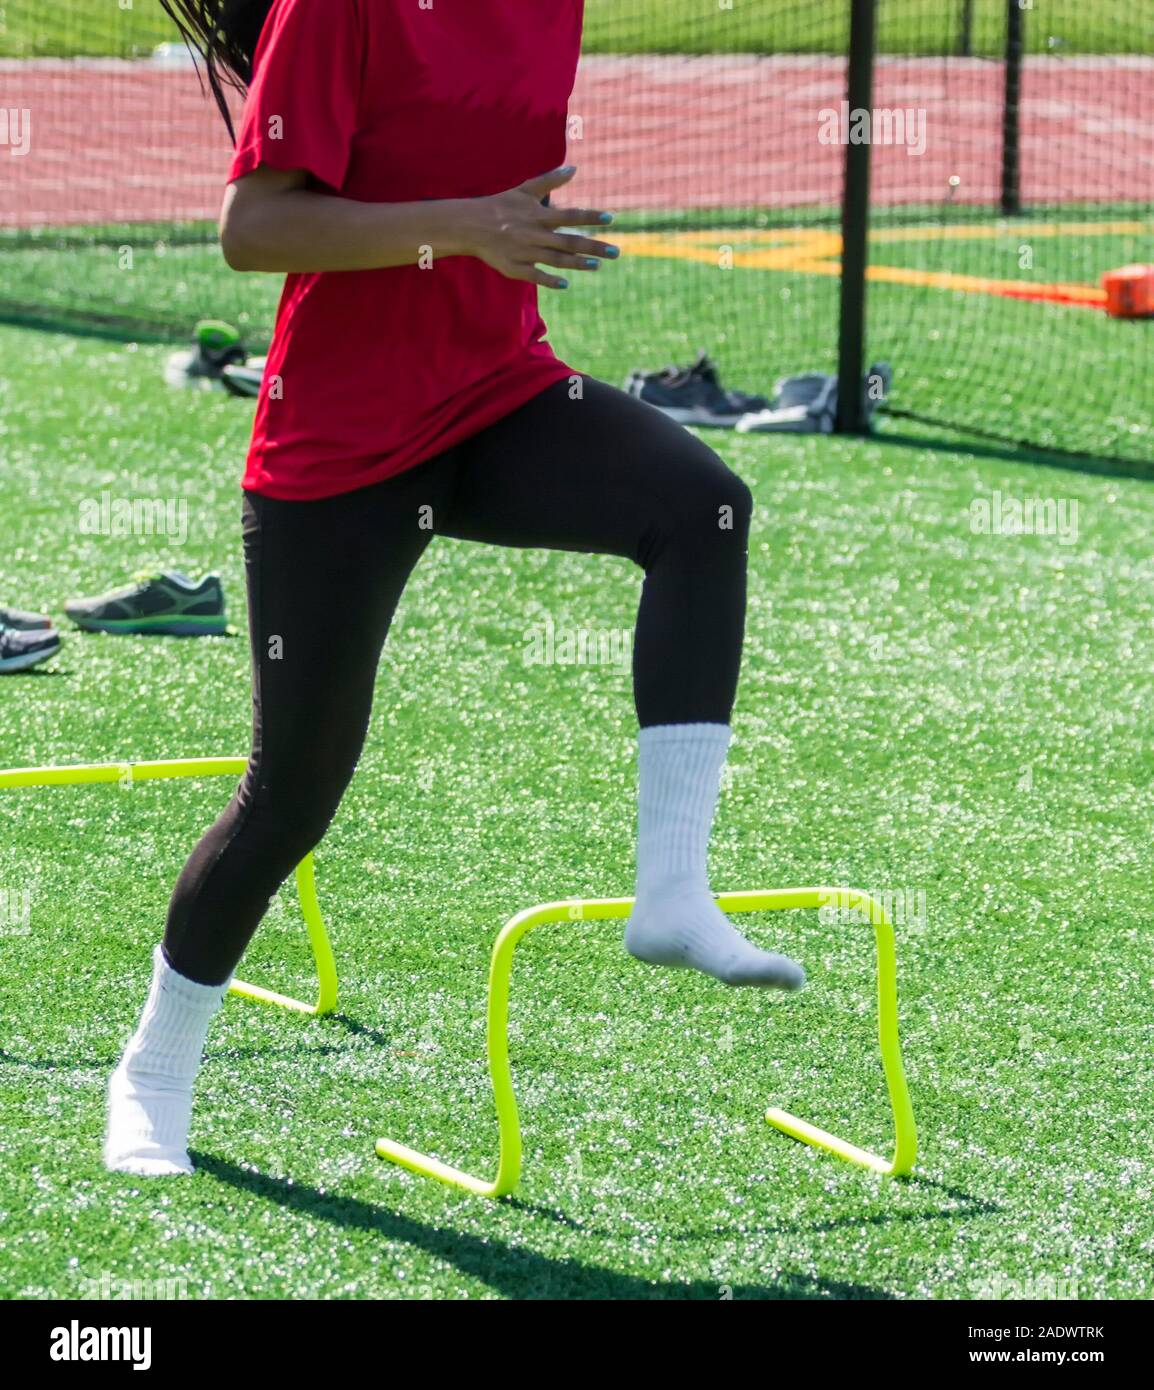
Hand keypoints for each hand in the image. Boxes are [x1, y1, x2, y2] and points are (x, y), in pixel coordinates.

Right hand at [461, 166, 617, 288]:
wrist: (471, 225)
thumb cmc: (501, 205)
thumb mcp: (526, 189)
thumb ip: (551, 180)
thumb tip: (574, 168)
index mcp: (539, 215)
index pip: (570, 216)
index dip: (590, 217)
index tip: (611, 219)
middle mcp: (535, 234)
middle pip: (569, 242)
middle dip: (594, 247)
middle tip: (616, 252)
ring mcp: (525, 252)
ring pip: (556, 259)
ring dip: (577, 264)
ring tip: (596, 266)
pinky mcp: (515, 268)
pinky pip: (535, 275)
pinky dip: (549, 280)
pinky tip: (565, 284)